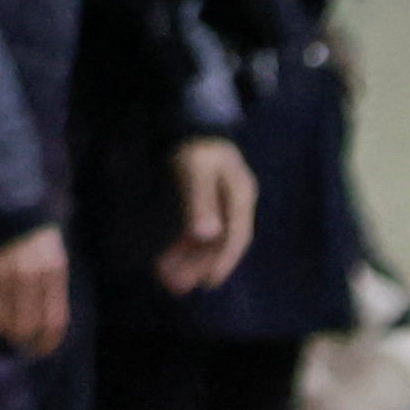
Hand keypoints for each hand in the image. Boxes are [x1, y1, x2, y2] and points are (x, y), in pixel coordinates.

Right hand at [0, 226, 71, 356]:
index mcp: (52, 269)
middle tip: (3, 336)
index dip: (44, 343)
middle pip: (20, 325)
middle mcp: (27, 276)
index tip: (35, 351)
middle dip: (11, 336)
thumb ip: (47, 279)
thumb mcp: (47, 246)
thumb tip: (38, 318)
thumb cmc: (20, 218)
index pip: (53, 321)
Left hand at [156, 137, 258, 295]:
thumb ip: (200, 202)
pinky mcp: (204, 204)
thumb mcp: (196, 171)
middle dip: (200, 265)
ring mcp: (220, 205)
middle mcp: (234, 204)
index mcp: (240, 196)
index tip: (209, 282)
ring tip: (169, 281)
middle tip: (180, 287)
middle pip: (220, 242)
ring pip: (206, 240)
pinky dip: (184, 246)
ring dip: (189, 260)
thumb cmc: (194, 145)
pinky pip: (196, 231)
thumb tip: (207, 235)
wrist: (186, 122)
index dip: (224, 260)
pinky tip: (169, 261)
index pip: (236, 236)